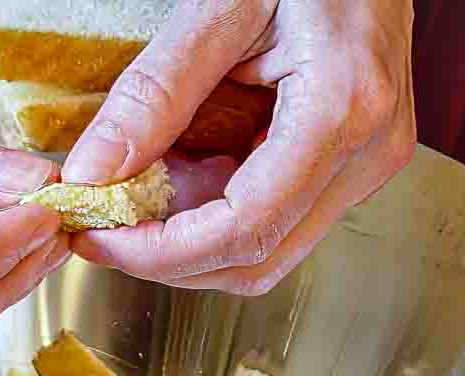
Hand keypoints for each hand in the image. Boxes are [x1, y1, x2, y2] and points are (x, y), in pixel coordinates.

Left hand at [62, 0, 415, 295]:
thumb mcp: (223, 4)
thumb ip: (157, 90)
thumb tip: (97, 169)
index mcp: (343, 111)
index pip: (245, 229)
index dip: (164, 253)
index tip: (102, 240)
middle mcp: (367, 154)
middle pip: (258, 260)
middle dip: (171, 260)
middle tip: (104, 233)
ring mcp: (365, 164)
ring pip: (268, 249)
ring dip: (192, 240)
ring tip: (138, 194)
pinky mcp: (353, 163)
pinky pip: (278, 217)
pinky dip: (217, 212)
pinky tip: (182, 173)